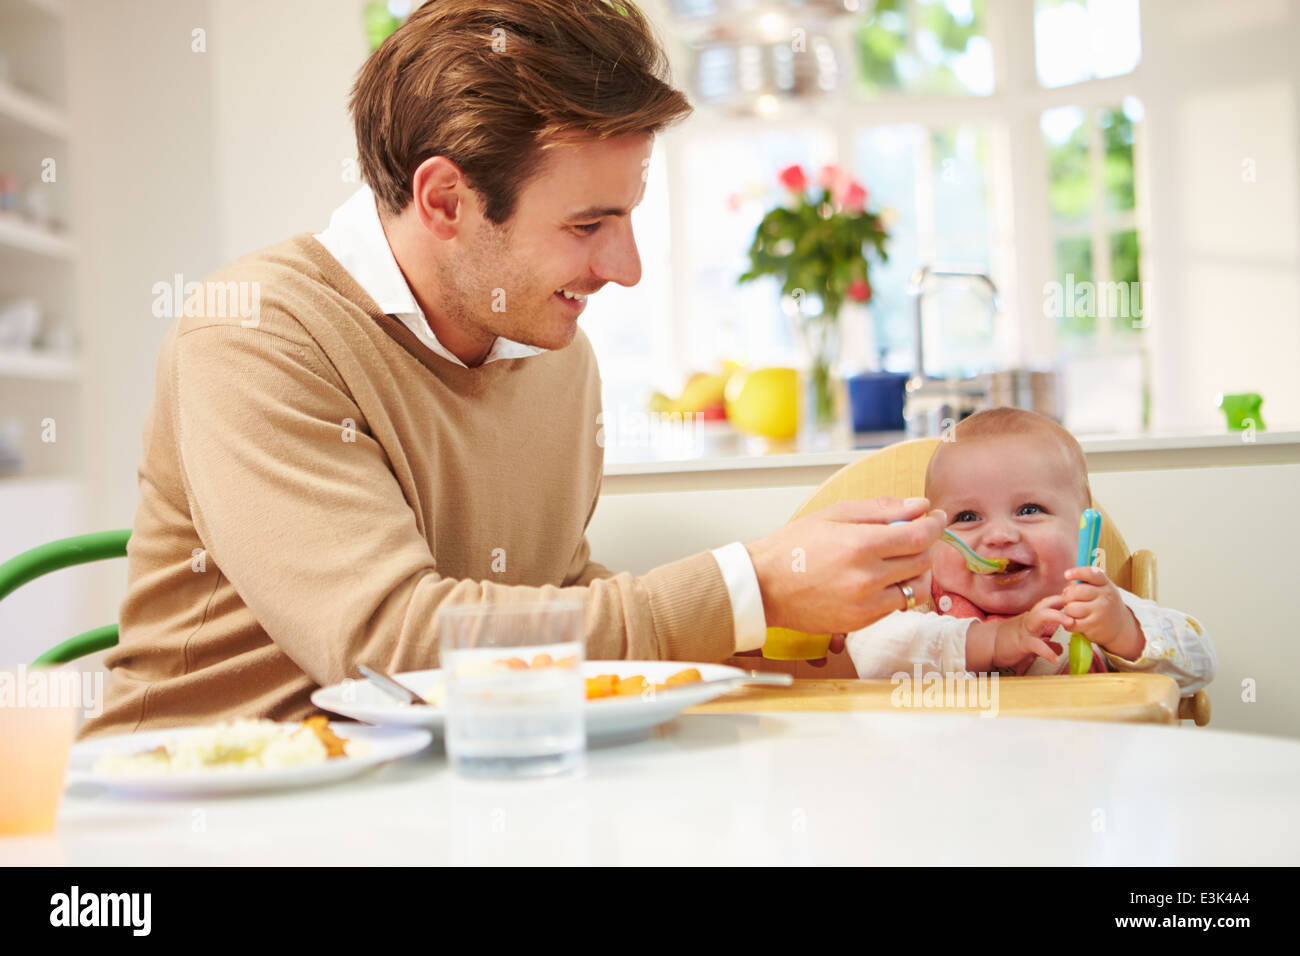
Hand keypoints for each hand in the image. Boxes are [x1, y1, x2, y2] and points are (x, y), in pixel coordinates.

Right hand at [745, 496, 944, 637]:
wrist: (764, 586)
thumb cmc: (793, 547)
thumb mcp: (834, 514)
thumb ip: (881, 509)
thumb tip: (919, 506)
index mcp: (861, 544)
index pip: (920, 536)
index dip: (936, 524)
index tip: (936, 517)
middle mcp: (867, 577)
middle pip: (923, 560)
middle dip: (924, 544)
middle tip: (910, 536)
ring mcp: (865, 603)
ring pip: (916, 587)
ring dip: (914, 571)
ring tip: (895, 561)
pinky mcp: (861, 622)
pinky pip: (897, 606)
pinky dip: (896, 591)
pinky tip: (878, 580)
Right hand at [981, 594, 1073, 671]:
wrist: (987, 646)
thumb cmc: (1008, 642)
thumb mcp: (1031, 641)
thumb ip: (1047, 643)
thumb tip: (1061, 648)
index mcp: (1033, 618)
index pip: (1049, 604)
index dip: (1064, 600)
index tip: (1078, 600)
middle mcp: (1030, 620)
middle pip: (1046, 605)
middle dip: (1062, 603)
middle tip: (1078, 606)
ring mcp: (1025, 630)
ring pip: (1040, 617)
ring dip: (1057, 617)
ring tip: (1071, 623)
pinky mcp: (1021, 643)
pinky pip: (1035, 645)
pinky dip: (1047, 652)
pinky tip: (1056, 659)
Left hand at [1062, 566, 1144, 659]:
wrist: (1120, 626)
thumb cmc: (1104, 604)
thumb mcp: (1102, 589)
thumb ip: (1087, 582)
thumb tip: (1068, 577)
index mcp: (1105, 584)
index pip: (1091, 574)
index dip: (1077, 573)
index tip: (1066, 575)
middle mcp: (1105, 596)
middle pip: (1075, 592)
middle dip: (1067, 596)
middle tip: (1069, 600)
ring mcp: (1100, 612)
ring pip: (1071, 608)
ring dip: (1068, 611)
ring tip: (1074, 612)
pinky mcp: (1094, 625)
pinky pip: (1072, 623)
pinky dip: (1068, 624)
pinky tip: (1074, 622)